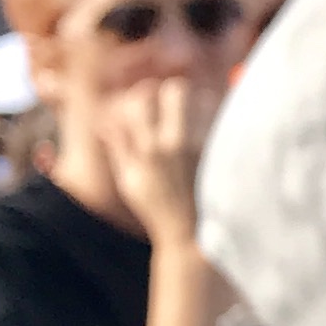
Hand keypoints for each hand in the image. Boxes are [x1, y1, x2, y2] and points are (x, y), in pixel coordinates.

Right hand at [99, 73, 224, 249]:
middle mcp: (176, 143)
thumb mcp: (129, 181)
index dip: (145, 94)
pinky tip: (213, 131)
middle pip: (178, 89)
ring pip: (205, 99)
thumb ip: (118, 147)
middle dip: (174, 91)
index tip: (150, 101)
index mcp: (148, 148)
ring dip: (199, 102)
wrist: (190, 236)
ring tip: (195, 118)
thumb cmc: (156, 209)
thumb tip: (103, 122)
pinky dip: (216, 120)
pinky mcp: (221, 153)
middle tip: (175, 102)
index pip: (143, 98)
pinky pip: (221, 120)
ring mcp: (202, 147)